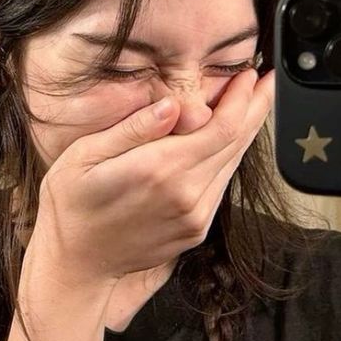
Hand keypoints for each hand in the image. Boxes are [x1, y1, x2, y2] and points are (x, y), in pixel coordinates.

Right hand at [23, 68, 274, 289]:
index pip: (221, 128)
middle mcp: (185, 195)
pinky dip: (230, 157)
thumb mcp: (84, 156)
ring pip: (233, 164)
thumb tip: (172, 104)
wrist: (77, 265)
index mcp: (159, 169)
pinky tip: (230, 139)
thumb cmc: (71, 205)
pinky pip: (222, 186)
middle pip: (236, 144)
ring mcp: (195, 216)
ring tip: (256, 102)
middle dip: (256, 108)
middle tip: (268, 82)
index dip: (242, 99)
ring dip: (248, 132)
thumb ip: (133, 129)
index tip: (249, 75)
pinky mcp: (196, 230)